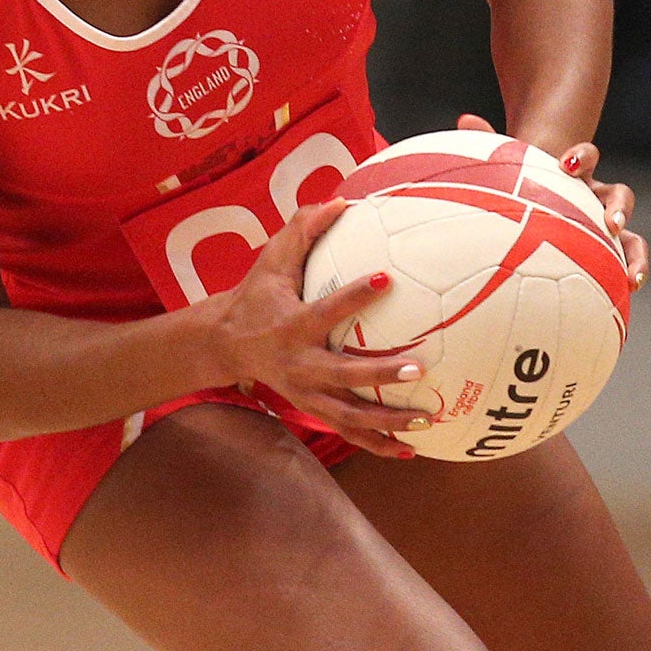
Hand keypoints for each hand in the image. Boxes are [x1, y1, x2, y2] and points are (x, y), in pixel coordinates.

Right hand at [206, 200, 426, 458]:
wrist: (224, 343)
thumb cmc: (256, 295)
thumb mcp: (271, 261)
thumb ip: (303, 231)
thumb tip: (341, 199)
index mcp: (291, 325)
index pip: (326, 310)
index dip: (355, 296)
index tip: (387, 280)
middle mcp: (299, 364)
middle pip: (342, 374)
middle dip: (379, 374)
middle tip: (418, 367)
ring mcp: (305, 392)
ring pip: (349, 414)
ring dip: (387, 420)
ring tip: (425, 418)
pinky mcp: (311, 408)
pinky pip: (347, 431)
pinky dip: (378, 444)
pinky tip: (412, 451)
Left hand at [456, 114, 648, 291]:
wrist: (532, 210)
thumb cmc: (518, 187)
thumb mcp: (507, 169)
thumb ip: (491, 146)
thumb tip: (466, 119)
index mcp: (574, 174)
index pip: (587, 156)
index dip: (582, 157)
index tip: (567, 164)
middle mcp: (596, 198)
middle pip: (620, 196)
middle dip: (619, 208)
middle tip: (611, 223)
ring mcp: (605, 227)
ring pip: (632, 238)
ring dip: (637, 254)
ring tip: (633, 276)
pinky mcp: (608, 254)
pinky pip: (625, 265)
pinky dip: (631, 275)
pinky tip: (628, 291)